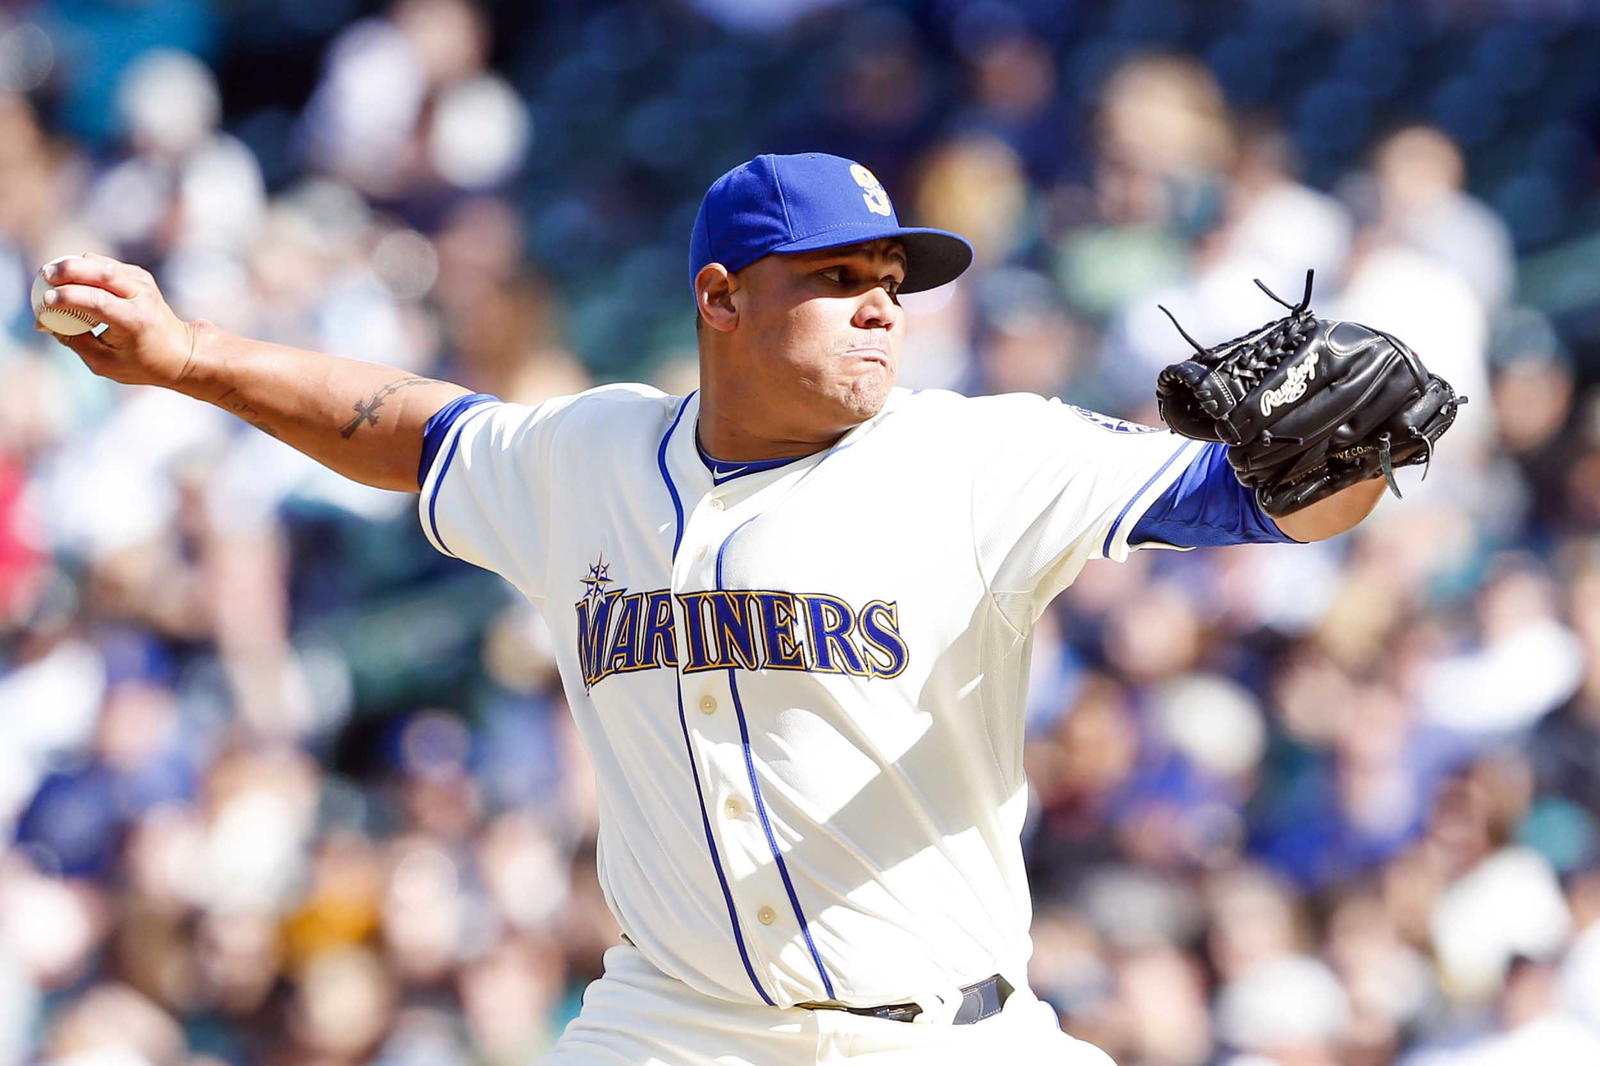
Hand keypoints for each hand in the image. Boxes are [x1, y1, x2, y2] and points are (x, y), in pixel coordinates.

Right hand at [37, 253, 201, 389]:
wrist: (181, 352)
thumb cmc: (141, 363)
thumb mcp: (105, 363)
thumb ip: (74, 341)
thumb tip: (44, 322)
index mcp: (135, 321)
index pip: (97, 300)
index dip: (68, 297)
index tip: (45, 302)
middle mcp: (141, 296)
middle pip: (100, 272)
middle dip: (67, 270)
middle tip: (44, 276)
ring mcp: (142, 282)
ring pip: (101, 263)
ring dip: (73, 266)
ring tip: (52, 276)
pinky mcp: (139, 275)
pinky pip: (104, 264)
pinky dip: (85, 268)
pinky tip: (71, 278)